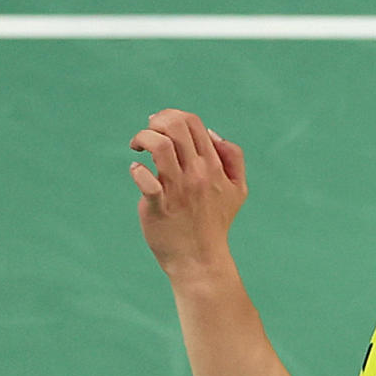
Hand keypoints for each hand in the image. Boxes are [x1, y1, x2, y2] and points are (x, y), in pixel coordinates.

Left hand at [130, 108, 247, 272]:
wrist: (200, 259)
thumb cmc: (215, 223)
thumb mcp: (238, 189)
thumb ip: (233, 158)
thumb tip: (212, 134)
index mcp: (214, 165)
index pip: (193, 123)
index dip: (172, 116)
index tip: (159, 128)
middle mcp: (197, 173)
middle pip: (175, 126)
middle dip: (156, 121)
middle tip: (146, 137)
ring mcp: (178, 189)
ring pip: (159, 145)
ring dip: (143, 138)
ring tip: (137, 147)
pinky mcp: (159, 205)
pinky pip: (145, 179)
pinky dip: (137, 170)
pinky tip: (137, 172)